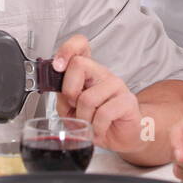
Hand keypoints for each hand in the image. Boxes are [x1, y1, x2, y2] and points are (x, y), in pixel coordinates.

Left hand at [51, 34, 143, 153]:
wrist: (120, 137)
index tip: (57, 66)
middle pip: (78, 64)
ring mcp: (116, 85)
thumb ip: (62, 97)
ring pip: (87, 97)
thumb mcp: (71, 110)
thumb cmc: (96, 121)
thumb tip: (54, 87)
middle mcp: (102, 74)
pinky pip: (103, 113)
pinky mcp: (127, 101)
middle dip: (69, 91)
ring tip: (89, 124)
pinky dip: (97, 127)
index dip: (66, 50)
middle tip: (74, 105)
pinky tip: (99, 130)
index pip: (80, 45)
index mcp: (88, 72)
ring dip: (83, 118)